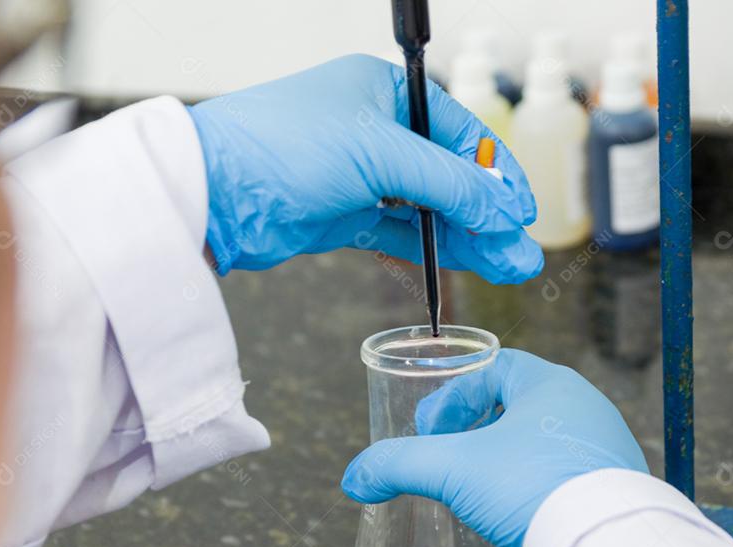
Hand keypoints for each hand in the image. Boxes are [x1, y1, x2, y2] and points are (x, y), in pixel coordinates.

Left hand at [187, 54, 540, 283]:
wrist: (210, 193)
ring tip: (508, 266)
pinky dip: (433, 248)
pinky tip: (465, 263)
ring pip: (429, 209)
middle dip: (489, 216)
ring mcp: (360, 175)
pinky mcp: (343, 214)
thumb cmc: (279, 145)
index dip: (496, 173)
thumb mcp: (380, 155)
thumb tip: (502, 208)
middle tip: (521, 251)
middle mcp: (375, 131)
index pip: (461, 132)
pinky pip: (402, 231)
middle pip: (450, 176)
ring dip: (468, 238)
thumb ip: (450, 184)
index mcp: (385, 93)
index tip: (522, 211)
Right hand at [341, 350, 648, 546]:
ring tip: (482, 508)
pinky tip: (518, 536)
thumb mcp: (453, 469)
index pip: (494, 368)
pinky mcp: (615, 494)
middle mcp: (586, 411)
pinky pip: (564, 490)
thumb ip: (399, 465)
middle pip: (516, 412)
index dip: (453, 395)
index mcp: (552, 386)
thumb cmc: (532, 487)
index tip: (431, 432)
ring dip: (503, 480)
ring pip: (539, 455)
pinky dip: (534, 508)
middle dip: (476, 443)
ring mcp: (606, 453)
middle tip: (452, 468)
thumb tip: (356, 477)